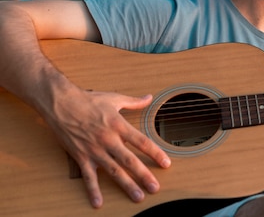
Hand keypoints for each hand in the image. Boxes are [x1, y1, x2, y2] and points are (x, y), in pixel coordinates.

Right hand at [45, 86, 170, 207]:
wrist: (61, 103)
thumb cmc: (88, 100)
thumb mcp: (115, 98)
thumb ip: (134, 102)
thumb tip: (150, 97)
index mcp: (119, 125)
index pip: (142, 142)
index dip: (155, 153)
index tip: (166, 163)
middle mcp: (108, 140)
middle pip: (130, 160)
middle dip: (144, 175)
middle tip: (155, 188)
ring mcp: (94, 150)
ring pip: (113, 171)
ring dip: (126, 185)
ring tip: (138, 197)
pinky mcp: (81, 157)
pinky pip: (88, 176)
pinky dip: (93, 190)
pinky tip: (98, 203)